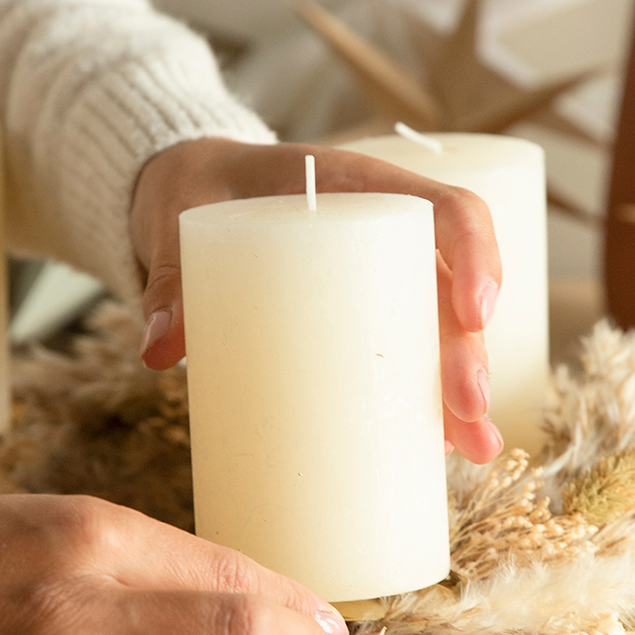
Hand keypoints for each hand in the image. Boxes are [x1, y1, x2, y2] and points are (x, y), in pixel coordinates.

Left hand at [130, 138, 503, 461]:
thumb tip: (159, 351)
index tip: (473, 314)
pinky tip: (444, 447)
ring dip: (465, 389)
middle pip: (451, 287)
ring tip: (472, 448)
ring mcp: (376, 280)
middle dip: (469, 350)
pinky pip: (410, 354)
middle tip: (466, 408)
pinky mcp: (359, 318)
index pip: (446, 207)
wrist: (186, 190)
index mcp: (357, 186)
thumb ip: (168, 278)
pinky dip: (430, 400)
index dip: (475, 254)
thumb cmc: (194, 190)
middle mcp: (382, 234)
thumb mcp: (177, 222)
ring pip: (443, 330)